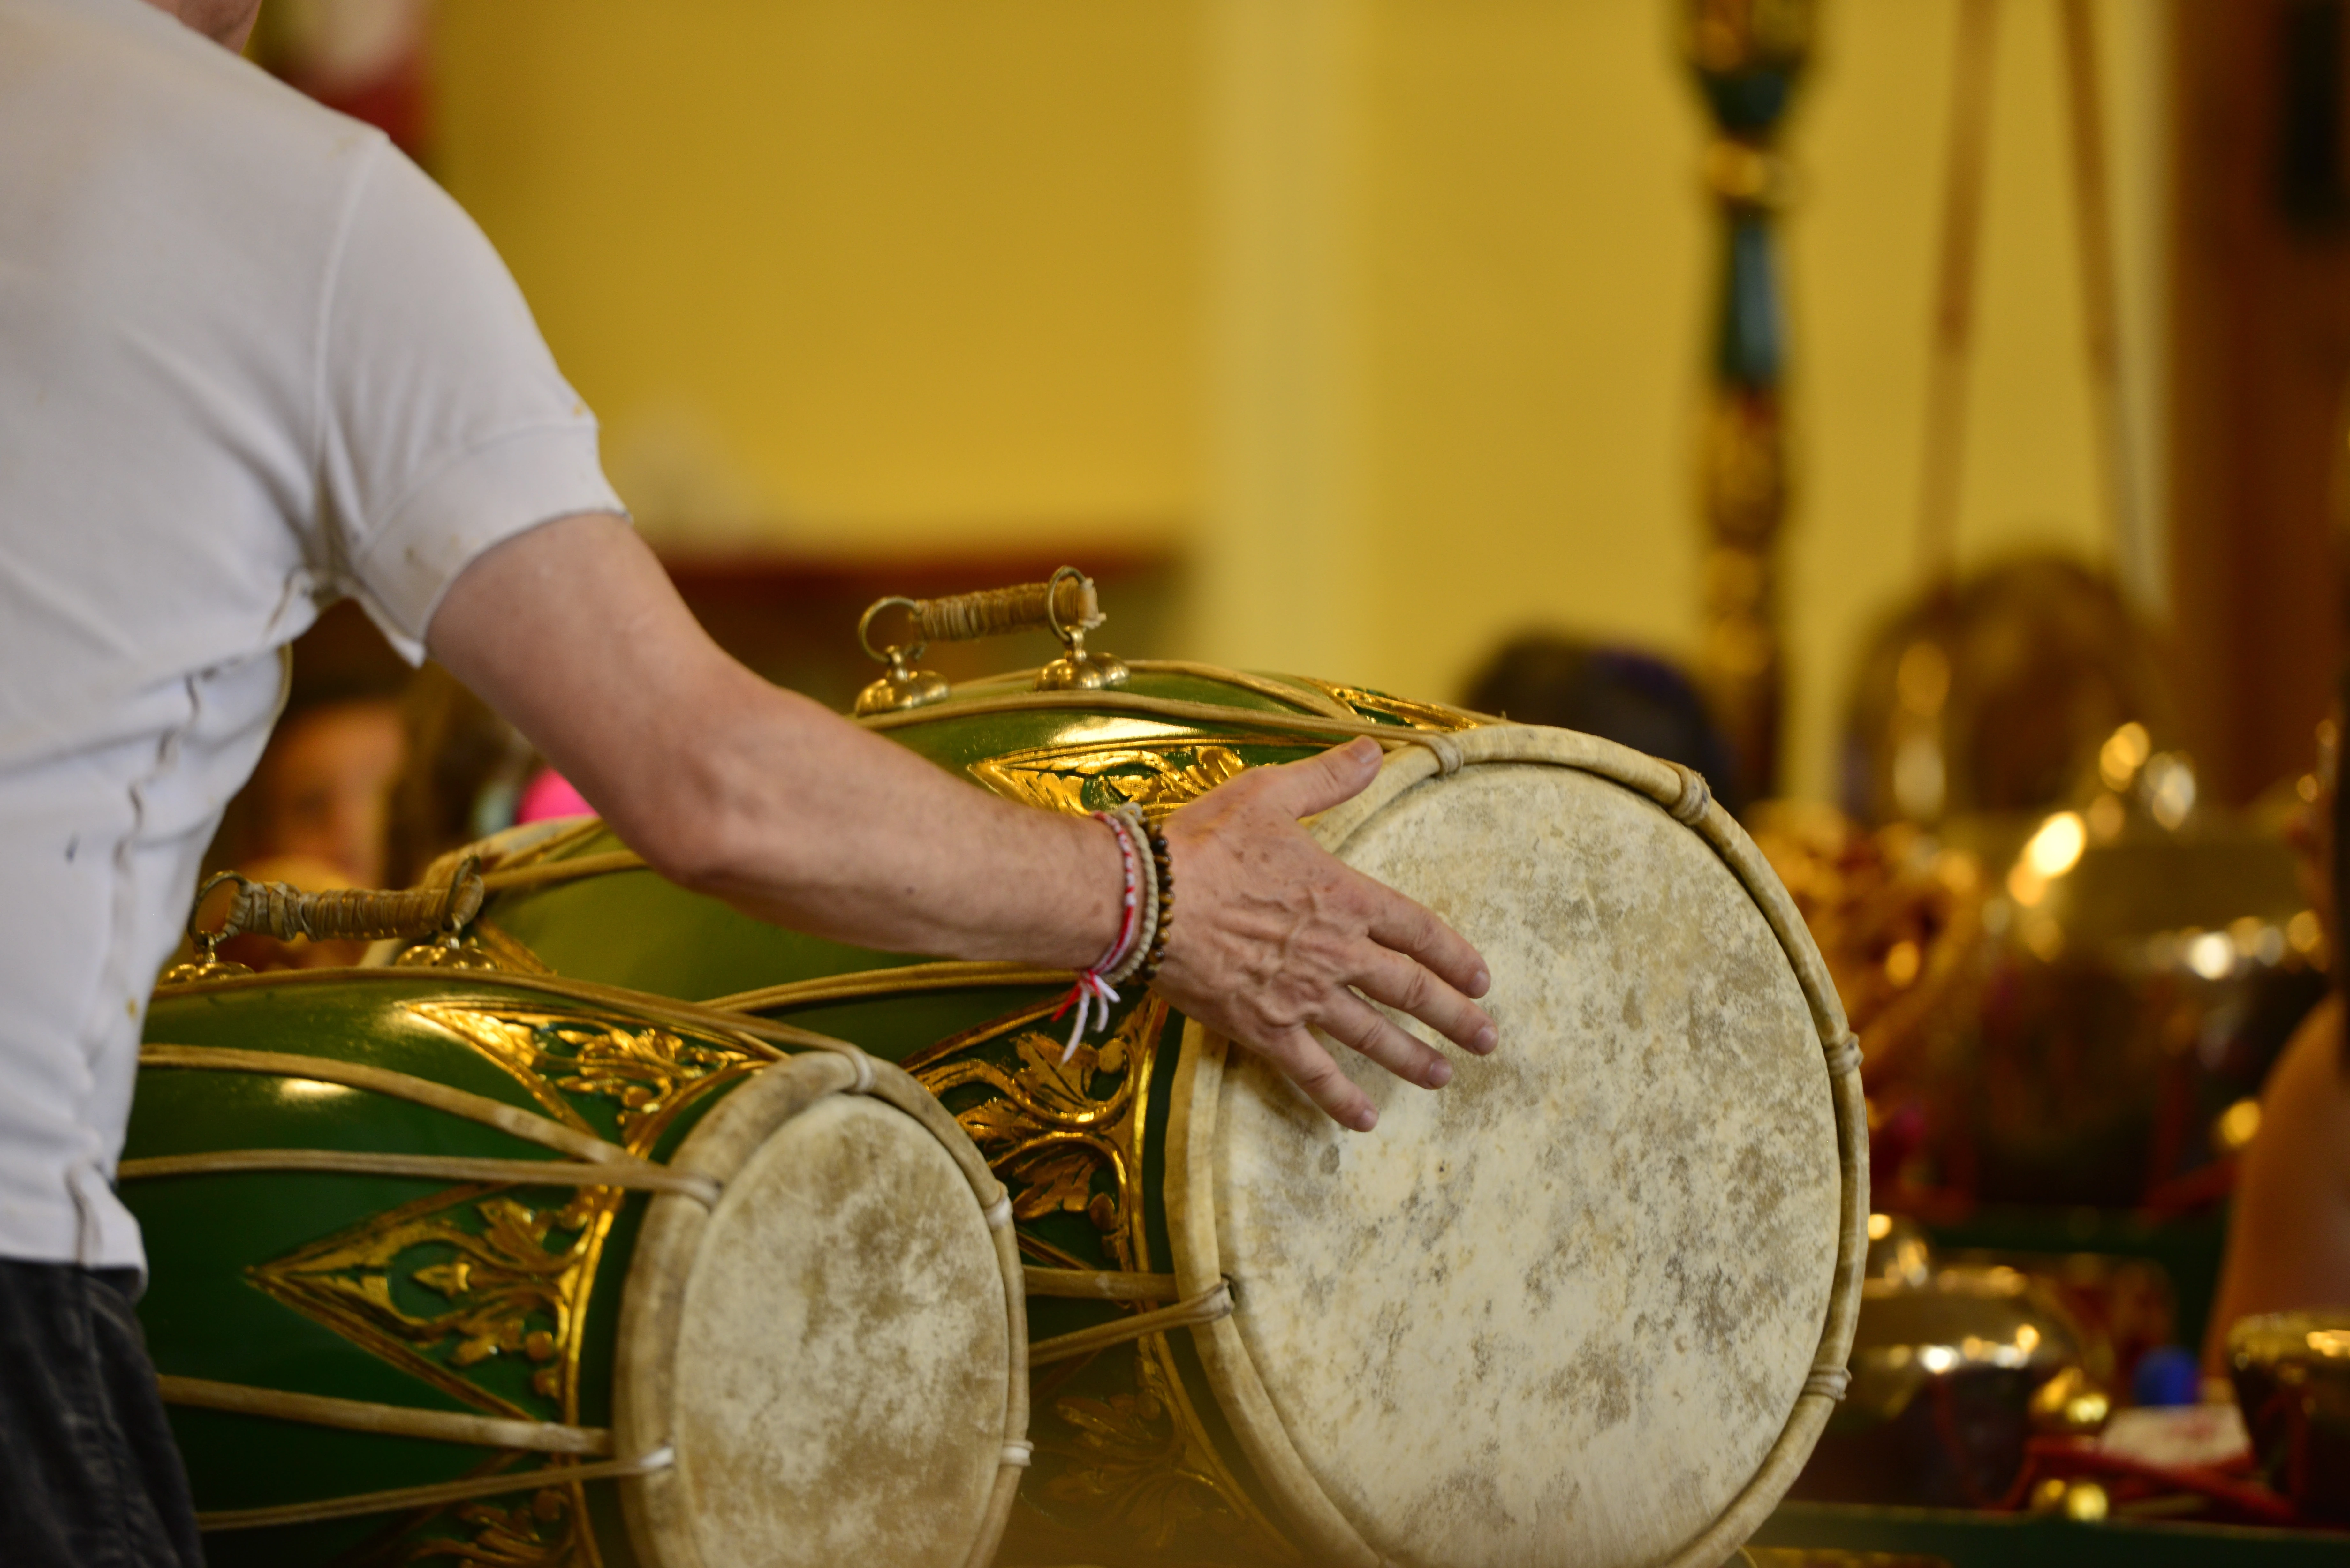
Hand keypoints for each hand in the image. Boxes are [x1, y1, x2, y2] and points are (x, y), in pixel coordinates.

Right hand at [1152, 737, 1496, 1130]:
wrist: (1146, 902)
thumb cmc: (1204, 845)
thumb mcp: (1269, 794)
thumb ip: (1327, 778)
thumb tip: (1373, 749)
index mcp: (1343, 897)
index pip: (1417, 930)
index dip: (1454, 956)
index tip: (1481, 980)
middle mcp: (1335, 952)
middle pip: (1409, 990)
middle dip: (1454, 1017)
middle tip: (1487, 1040)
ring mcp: (1303, 996)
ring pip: (1373, 1036)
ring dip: (1413, 1059)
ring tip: (1443, 1076)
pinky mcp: (1265, 1029)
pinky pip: (1312, 1072)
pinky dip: (1340, 1098)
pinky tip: (1363, 1120)